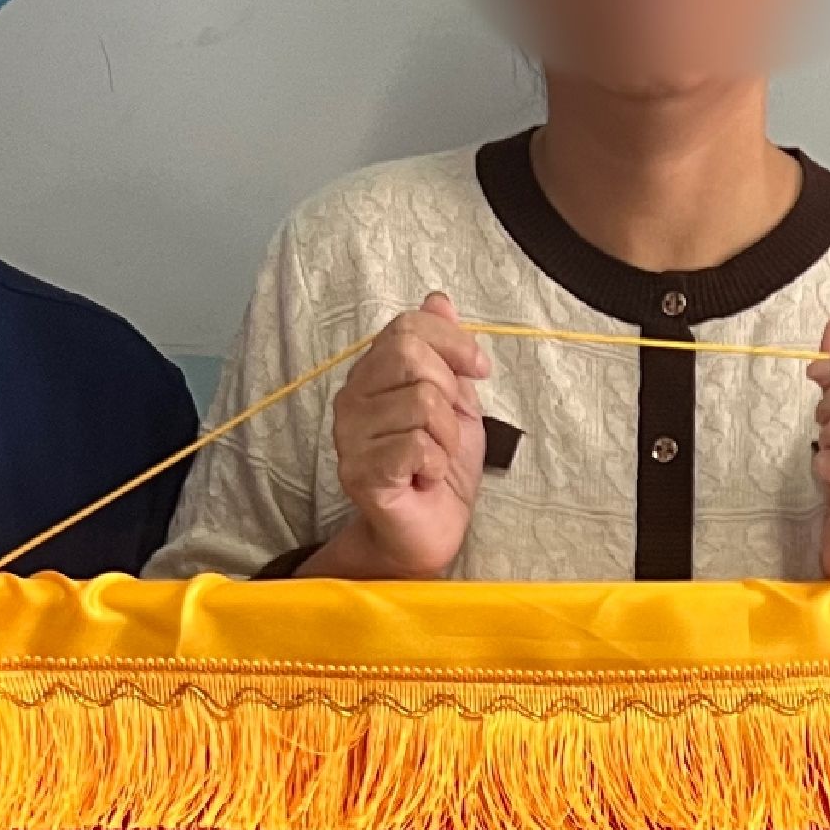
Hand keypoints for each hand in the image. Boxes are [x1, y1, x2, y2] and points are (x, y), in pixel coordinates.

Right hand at [320, 293, 490, 578]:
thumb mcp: (455, 400)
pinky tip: (423, 477)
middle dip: (449, 393)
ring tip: (434, 458)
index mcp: (371, 375)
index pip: (407, 326)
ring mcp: (350, 436)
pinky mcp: (360, 472)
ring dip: (446, 437)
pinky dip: (435, 463)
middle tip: (445, 428)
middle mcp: (351, 399)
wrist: (426, 530)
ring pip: (422, 403)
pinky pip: (417, 444)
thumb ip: (443, 351)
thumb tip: (438, 299)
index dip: (453, 342)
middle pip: (412, 356)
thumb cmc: (438, 466)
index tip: (479, 369)